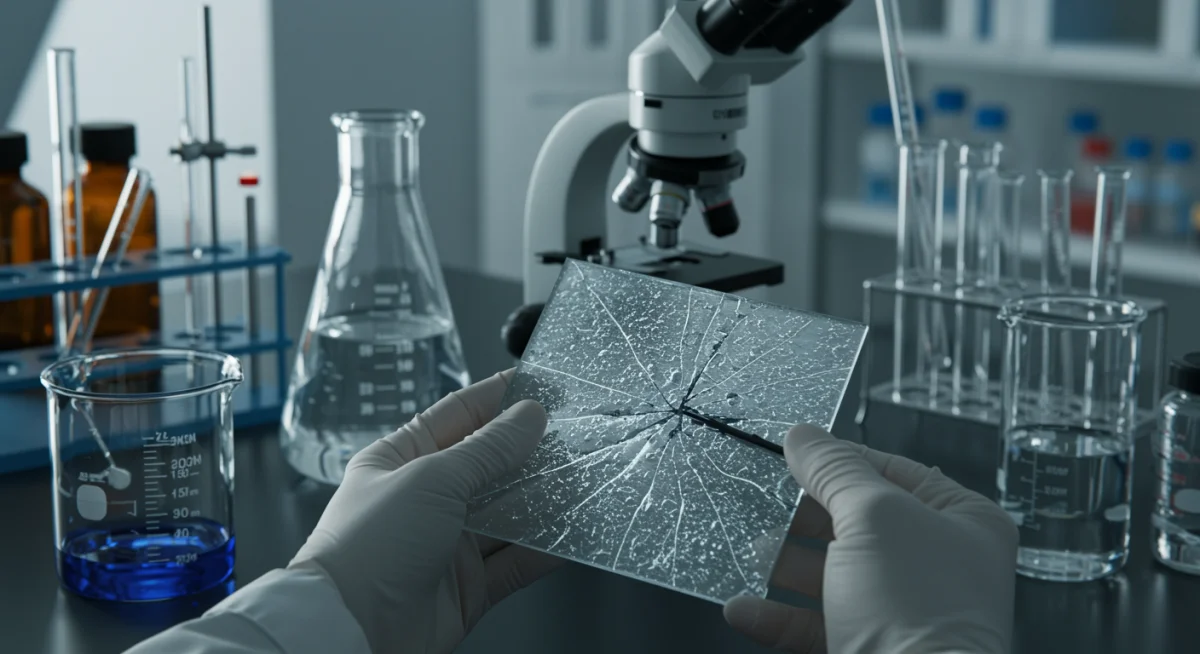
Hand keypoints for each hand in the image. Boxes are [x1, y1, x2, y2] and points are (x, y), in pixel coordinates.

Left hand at [288, 370, 561, 653]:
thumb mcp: (432, 480)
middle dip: (530, 450)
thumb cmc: (370, 547)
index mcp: (400, 460)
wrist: (351, 633)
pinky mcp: (468, 587)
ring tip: (585, 478)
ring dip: (543, 499)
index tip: (539, 384)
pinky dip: (544, 548)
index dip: (498, 398)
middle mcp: (423, 499)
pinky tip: (573, 533)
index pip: (457, 416)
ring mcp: (447, 544)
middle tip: (576, 432)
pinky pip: (515, 561)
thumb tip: (529, 416)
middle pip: (489, 465)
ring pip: (507, 514)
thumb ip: (488, 449)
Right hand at [724, 425, 1017, 652]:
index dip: (841, 460)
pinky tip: (745, 607)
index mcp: (962, 523)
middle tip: (767, 500)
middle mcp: (937, 566)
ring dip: (784, 563)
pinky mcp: (868, 648)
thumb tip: (805, 437)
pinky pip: (812, 623)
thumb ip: (834, 470)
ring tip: (750, 550)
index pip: (893, 472)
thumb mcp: (871, 516)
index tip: (797, 453)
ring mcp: (902, 611)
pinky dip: (775, 615)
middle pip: (854, 522)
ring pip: (830, 574)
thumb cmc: (919, 612)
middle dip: (804, 517)